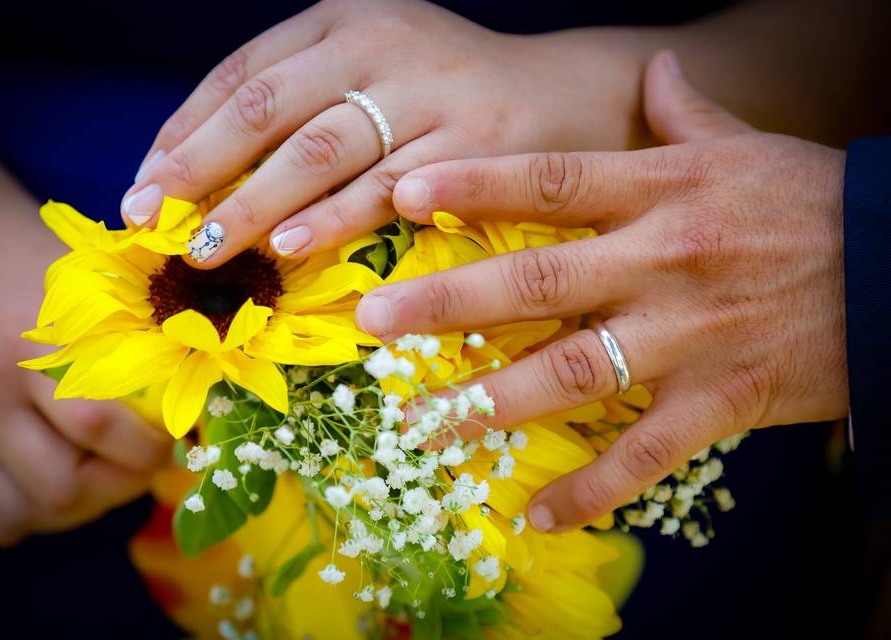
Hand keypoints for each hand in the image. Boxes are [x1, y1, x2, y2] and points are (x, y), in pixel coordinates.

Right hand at [0, 170, 171, 544]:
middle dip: (117, 488)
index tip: (173, 440)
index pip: (96, 425)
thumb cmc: (51, 274)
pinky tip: (50, 489)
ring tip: (104, 477)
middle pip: (60, 487)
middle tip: (143, 463)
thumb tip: (216, 383)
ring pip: (22, 512)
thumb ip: (147, 332)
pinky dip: (19, 517)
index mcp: (36, 355)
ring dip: (75, 510)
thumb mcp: (100, 290)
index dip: (146, 448)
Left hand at [121, 0, 657, 265]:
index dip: (182, 132)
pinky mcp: (470, 142)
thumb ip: (308, 100)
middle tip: (151, 220)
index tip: (141, 188)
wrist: (572, 92)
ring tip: (207, 247)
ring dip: (255, 203)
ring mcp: (426, 89)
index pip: (240, 73)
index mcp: (344, 16)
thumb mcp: (378, 69)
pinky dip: (333, 219)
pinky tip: (290, 248)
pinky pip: (386, 187)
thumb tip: (211, 175)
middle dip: (198, 168)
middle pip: (266, 107)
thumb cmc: (456, 93)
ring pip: (319, 150)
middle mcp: (379, 40)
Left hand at [355, 51, 848, 531]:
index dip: (474, 185)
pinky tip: (536, 514)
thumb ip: (689, 113)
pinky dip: (591, 489)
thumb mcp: (748, 148)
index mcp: (663, 191)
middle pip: (537, 281)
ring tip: (428, 425)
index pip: (550, 183)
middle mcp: (663, 261)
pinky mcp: (723, 400)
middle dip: (448, 302)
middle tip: (375, 322)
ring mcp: (689, 335)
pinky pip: (645, 453)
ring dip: (491, 403)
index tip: (406, 194)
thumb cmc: (813, 204)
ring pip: (572, 371)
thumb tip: (654, 68)